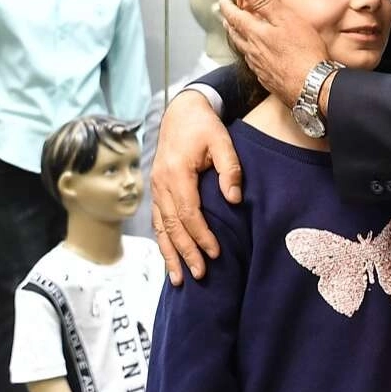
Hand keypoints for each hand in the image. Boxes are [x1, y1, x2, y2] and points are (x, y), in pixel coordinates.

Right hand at [151, 91, 240, 285]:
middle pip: (173, 226)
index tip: (215, 253)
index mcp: (177, 172)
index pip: (189, 212)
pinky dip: (164, 242)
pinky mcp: (156, 190)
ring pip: (161, 228)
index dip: (201, 235)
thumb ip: (230, 169)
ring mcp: (156, 188)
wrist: (182, 112)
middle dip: (186, 252)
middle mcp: (161, 183)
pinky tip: (169, 258)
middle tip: (200, 275)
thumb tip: (234, 199)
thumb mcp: (222, 141)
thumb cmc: (204, 127)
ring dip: (170, 254)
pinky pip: (158, 222)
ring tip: (178, 280)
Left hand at [218, 0, 326, 106]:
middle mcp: (253, 52)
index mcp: (255, 34)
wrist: (311, 86)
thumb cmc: (303, 51)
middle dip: (229, 24)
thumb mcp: (284, 17)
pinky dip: (250, 56)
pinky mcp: (268, 80)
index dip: (227, 8)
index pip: (235, 17)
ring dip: (238, 39)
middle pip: (236, 35)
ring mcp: (260, 67)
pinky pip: (253, 65)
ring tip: (236, 35)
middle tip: (224, 18)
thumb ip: (262, 0)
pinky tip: (255, 58)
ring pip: (243, 50)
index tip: (221, 2)